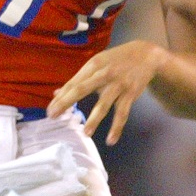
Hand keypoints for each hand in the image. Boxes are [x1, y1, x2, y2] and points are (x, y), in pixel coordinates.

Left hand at [46, 40, 164, 145]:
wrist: (145, 54)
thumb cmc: (116, 60)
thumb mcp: (97, 63)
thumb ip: (79, 78)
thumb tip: (58, 93)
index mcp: (93, 65)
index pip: (74, 83)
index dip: (61, 97)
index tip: (50, 109)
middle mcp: (104, 74)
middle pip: (82, 89)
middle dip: (66, 103)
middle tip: (53, 116)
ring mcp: (118, 85)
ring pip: (104, 104)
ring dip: (94, 119)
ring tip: (85, 133)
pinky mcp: (130, 94)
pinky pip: (123, 113)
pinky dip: (117, 127)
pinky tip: (111, 140)